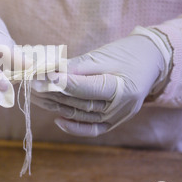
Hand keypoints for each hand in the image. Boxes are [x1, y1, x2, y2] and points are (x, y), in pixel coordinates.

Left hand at [32, 26, 171, 136]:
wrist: (151, 61)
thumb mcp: (103, 55)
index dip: (60, 82)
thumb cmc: (127, 53)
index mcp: (122, 88)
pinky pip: (92, 129)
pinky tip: (57, 119)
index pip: (84, 88)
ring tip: (35, 95)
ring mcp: (118, 117)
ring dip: (55, 106)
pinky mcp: (114, 121)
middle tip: (30, 84)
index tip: (39, 75)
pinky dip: (74, 126)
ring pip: (80, 115)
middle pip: (79, 103)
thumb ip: (77, 66)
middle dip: (51, 93)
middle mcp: (121, 107)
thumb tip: (49, 71)